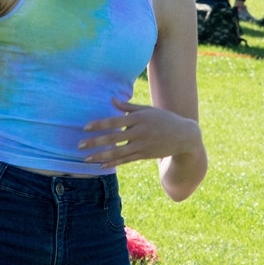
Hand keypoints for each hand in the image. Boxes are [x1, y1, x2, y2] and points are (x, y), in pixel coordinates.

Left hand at [79, 98, 195, 168]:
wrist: (184, 136)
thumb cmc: (163, 119)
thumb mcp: (147, 110)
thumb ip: (128, 107)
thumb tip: (112, 100)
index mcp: (139, 118)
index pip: (115, 121)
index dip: (99, 124)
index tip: (85, 127)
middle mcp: (139, 132)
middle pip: (113, 138)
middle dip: (95, 142)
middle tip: (79, 145)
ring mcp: (142, 145)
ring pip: (118, 152)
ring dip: (100, 156)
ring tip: (86, 159)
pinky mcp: (144, 155)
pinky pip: (126, 160)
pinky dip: (114, 163)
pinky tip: (102, 165)